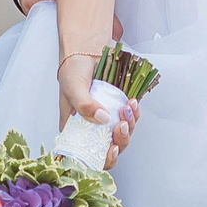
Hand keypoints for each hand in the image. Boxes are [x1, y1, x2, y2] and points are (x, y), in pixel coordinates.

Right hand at [57, 53, 135, 168]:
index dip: (101, 158)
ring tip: (127, 108)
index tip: (111, 150)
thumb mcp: (72, 86)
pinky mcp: (118, 108)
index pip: (87, 153)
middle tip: (121, 126)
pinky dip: (134, 113)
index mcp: (75, 128)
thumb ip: (83, 104)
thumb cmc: (73, 68)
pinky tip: (132, 103)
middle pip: (109, 148)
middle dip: (120, 141)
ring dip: (129, 125)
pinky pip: (130, 118)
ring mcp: (106, 118)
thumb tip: (102, 119)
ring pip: (122, 135)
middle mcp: (92, 127)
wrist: (88, 48)